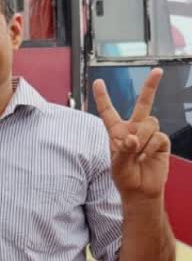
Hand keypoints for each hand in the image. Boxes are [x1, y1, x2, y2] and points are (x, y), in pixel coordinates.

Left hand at [92, 68, 169, 200]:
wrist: (140, 190)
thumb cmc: (124, 177)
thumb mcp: (116, 165)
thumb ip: (123, 150)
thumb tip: (133, 138)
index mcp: (116, 132)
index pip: (108, 111)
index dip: (103, 97)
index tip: (98, 82)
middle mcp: (133, 129)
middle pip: (143, 103)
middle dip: (151, 86)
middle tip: (157, 70)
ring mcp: (148, 135)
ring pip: (150, 123)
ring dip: (142, 139)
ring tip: (137, 155)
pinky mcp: (161, 142)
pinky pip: (158, 137)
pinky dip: (150, 148)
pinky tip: (145, 158)